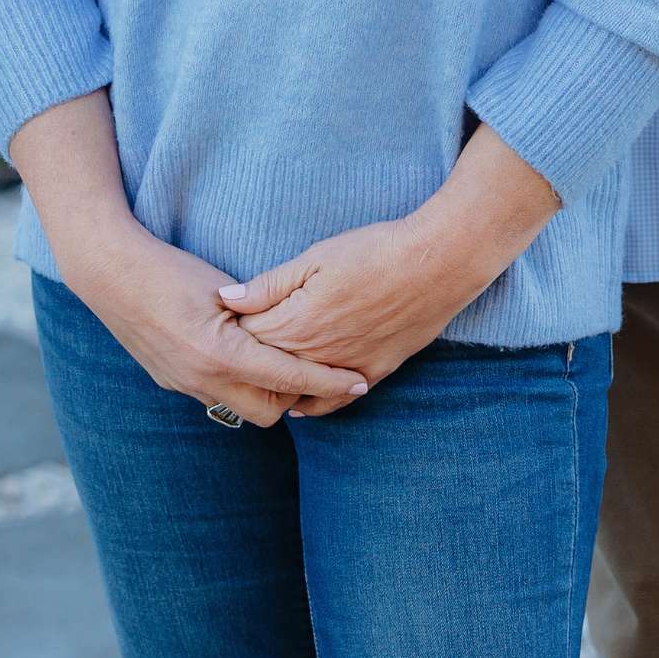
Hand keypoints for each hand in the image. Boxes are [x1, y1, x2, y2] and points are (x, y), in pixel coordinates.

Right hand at [77, 227, 370, 427]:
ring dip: (267, 393)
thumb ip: (260, 314)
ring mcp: (185, 385)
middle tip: (319, 368)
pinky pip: (219, 396)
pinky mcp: (172, 382)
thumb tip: (298, 331)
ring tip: (286, 364)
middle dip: (298, 397)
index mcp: (220, 353)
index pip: (289, 378)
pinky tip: (248, 360)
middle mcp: (202, 380)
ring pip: (242, 408)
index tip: (358, 383)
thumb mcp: (222, 287)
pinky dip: (240, 385)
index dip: (328, 382)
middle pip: (270, 412)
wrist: (110, 275)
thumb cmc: (170, 270)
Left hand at [219, 213, 492, 410]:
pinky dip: (314, 405)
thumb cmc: (374, 252)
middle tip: (234, 352)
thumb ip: (269, 285)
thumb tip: (227, 300)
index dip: (233, 329)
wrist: (435, 264)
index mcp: (295, 322)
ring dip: (277, 385)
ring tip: (261, 377)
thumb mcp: (315, 258)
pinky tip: (301, 405)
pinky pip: (336, 401)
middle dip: (249, 360)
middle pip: (268, 367)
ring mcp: (344, 368)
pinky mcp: (372, 372)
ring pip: (298, 390)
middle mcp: (316, 354)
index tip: (222, 322)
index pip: (247, 338)